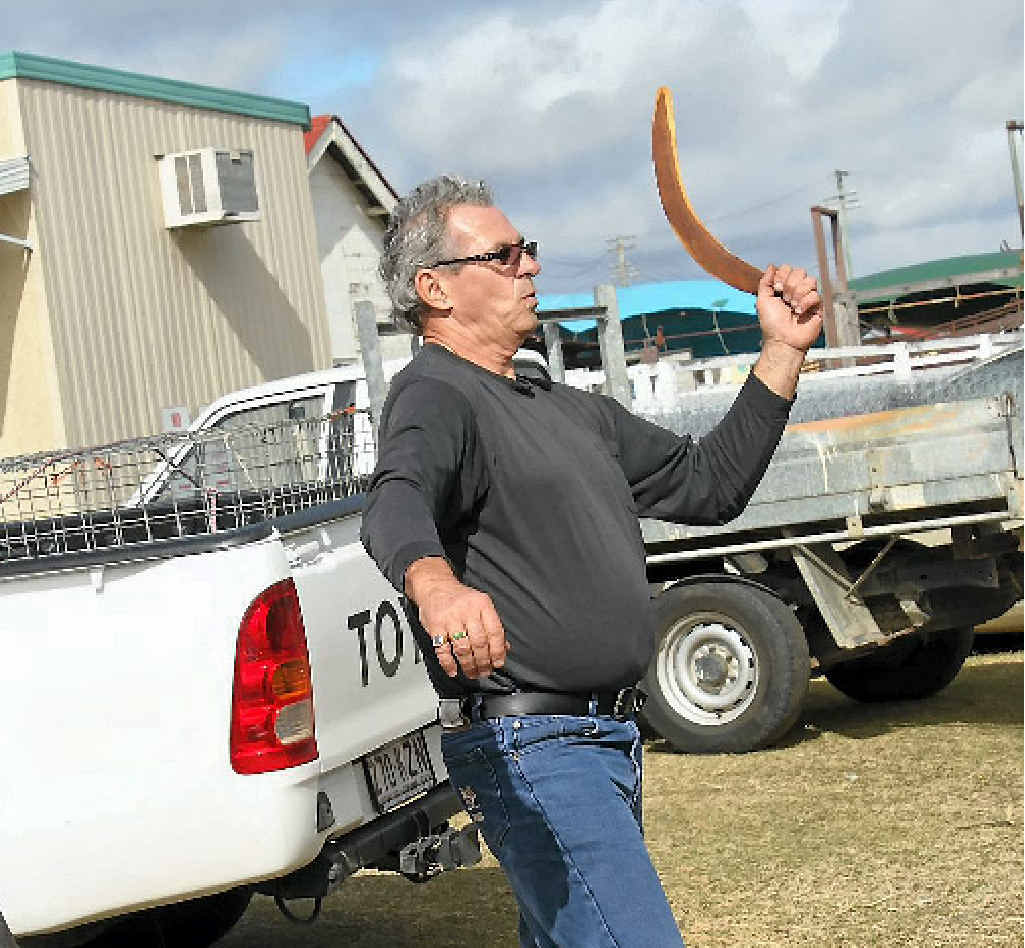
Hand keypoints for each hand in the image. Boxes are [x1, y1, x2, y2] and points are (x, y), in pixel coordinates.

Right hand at [405, 557, 507, 678]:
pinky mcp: (435, 626)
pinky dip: (448, 663)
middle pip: (480, 642)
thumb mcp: (480, 605)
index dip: (498, 651)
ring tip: (472, 673)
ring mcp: (450, 619)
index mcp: (482, 604)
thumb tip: (504, 647)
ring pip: (463, 648)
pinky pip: (443, 649)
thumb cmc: (459, 598)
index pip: (495, 632)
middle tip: (485, 671)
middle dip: (484, 662)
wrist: (435, 585)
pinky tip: (453, 670)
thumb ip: (492, 625)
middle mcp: (467, 611)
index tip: (498, 663)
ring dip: (469, 665)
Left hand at [756, 264, 823, 354]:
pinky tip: (800, 312)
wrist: (783, 339)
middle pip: (800, 271)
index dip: (783, 275)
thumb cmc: (772, 323)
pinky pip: (816, 294)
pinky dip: (805, 303)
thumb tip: (771, 266)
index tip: (777, 289)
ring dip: (798, 294)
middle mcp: (797, 290)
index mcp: (783, 287)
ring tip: (792, 307)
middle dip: (790, 285)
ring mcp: (808, 297)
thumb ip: (765, 282)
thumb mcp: (762, 301)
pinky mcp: (818, 306)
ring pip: (810, 281)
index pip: (788, 268)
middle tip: (785, 299)